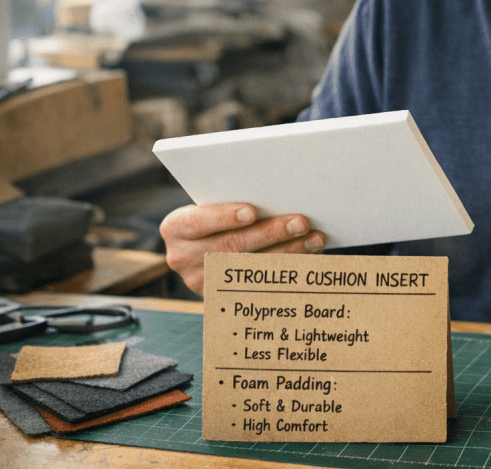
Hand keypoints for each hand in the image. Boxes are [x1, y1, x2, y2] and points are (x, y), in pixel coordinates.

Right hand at [160, 203, 326, 294]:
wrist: (204, 250)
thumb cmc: (216, 217)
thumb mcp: (213, 205)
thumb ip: (234, 201)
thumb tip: (277, 191)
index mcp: (175, 228)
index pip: (197, 222)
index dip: (224, 217)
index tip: (252, 211)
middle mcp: (182, 258)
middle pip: (231, 246)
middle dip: (270, 233)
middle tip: (301, 222)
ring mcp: (202, 282)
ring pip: (250, 267)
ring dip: (288, 251)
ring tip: (314, 238)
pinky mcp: (223, 298)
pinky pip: (260, 285)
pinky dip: (288, 268)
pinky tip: (309, 257)